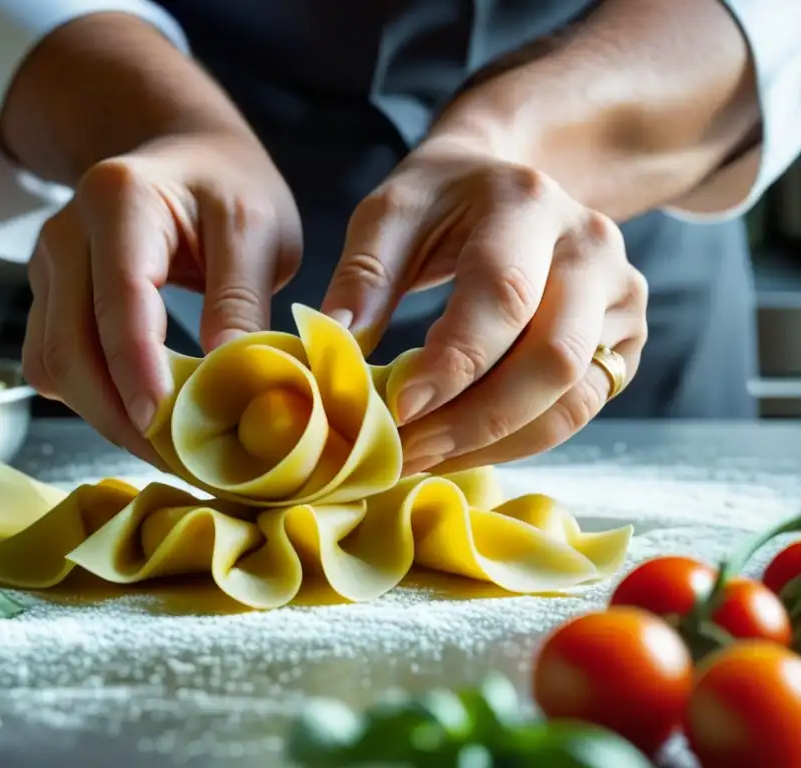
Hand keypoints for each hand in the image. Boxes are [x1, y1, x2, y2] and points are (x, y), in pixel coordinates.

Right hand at [22, 132, 301, 464]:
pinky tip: (137, 419)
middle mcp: (66, 232)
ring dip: (105, 417)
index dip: (138, 370)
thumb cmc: (226, 187)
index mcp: (119, 199)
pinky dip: (90, 400)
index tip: (165, 426)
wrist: (184, 156)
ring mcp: (48, 268)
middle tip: (181, 463)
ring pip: (56, 365)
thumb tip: (228, 382)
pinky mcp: (48, 299)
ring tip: (167, 452)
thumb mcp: (256, 226)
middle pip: (72, 345)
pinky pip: (52, 364)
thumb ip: (241, 298)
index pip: (120, 298)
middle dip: (121, 415)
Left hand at [322, 137, 647, 473]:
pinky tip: (465, 447)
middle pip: (551, 358)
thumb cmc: (443, 199)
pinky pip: (579, 407)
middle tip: (406, 452)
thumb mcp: (393, 210)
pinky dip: (520, 440)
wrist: (512, 178)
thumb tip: (338, 341)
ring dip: (497, 442)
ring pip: (573, 397)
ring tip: (428, 459)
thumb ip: (366, 272)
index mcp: (528, 202)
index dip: (453, 363)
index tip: (398, 410)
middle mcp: (591, 245)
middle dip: (474, 420)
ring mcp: (620, 293)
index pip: (502, 295)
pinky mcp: (626, 334)